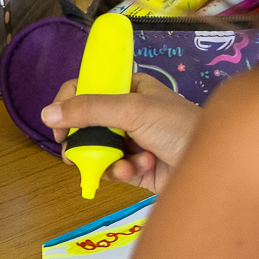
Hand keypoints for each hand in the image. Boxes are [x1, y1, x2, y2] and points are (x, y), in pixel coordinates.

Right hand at [43, 74, 199, 192]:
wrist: (212, 164)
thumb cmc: (178, 126)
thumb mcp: (133, 110)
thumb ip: (90, 109)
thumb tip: (46, 114)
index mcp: (131, 88)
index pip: (89, 88)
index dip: (68, 102)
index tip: (56, 122)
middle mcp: (131, 113)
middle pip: (89, 123)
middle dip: (82, 140)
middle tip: (73, 152)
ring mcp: (134, 141)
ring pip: (98, 150)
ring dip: (106, 158)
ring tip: (121, 162)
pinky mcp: (138, 168)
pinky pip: (114, 169)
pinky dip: (122, 171)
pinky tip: (138, 169)